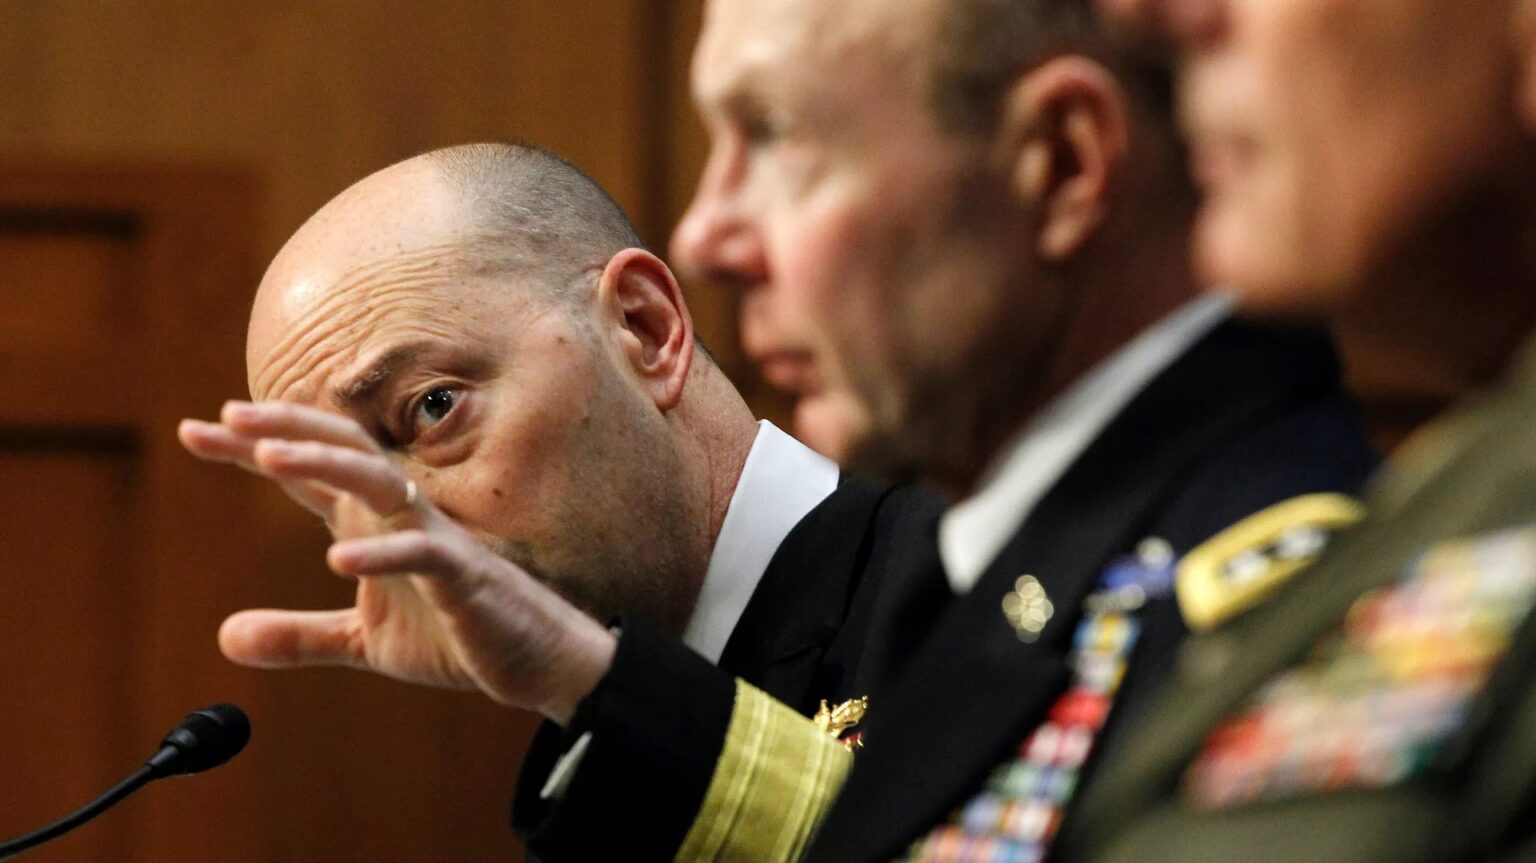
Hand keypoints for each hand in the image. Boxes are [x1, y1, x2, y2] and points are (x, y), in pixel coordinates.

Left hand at [179, 401, 614, 724]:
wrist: (533, 660)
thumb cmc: (454, 634)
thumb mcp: (363, 640)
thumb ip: (298, 635)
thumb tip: (225, 638)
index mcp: (372, 520)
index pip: (307, 472)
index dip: (251, 449)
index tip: (193, 430)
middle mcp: (400, 513)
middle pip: (340, 451)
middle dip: (286, 429)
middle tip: (228, 415)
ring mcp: (433, 537)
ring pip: (377, 481)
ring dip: (324, 464)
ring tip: (269, 457)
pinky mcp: (463, 573)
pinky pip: (421, 553)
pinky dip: (382, 554)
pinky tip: (339, 560)